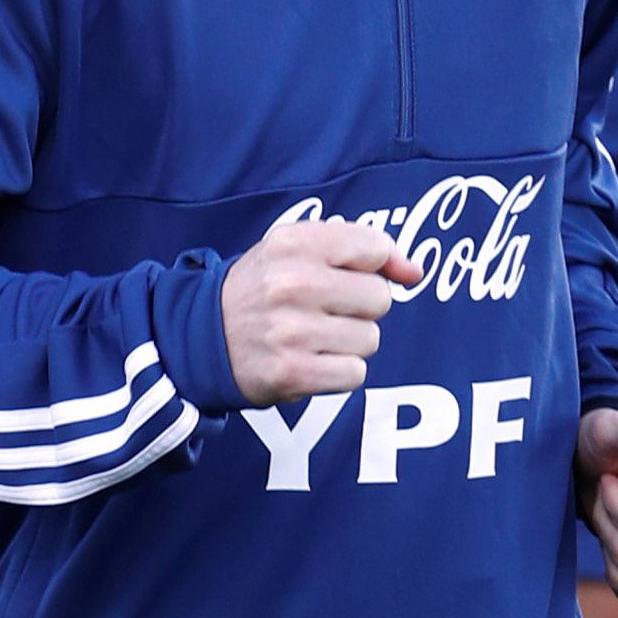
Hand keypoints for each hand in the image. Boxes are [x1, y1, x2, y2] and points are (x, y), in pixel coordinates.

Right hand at [220, 215, 423, 406]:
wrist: (202, 338)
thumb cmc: (264, 289)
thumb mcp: (299, 250)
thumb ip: (362, 248)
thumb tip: (415, 273)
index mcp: (294, 243)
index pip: (374, 248)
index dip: (373, 266)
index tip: (351, 276)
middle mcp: (291, 283)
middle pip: (379, 298)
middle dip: (360, 309)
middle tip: (324, 311)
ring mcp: (290, 330)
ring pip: (370, 339)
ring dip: (349, 343)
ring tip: (313, 337)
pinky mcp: (292, 373)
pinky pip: (355, 374)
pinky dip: (339, 372)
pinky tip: (311, 361)